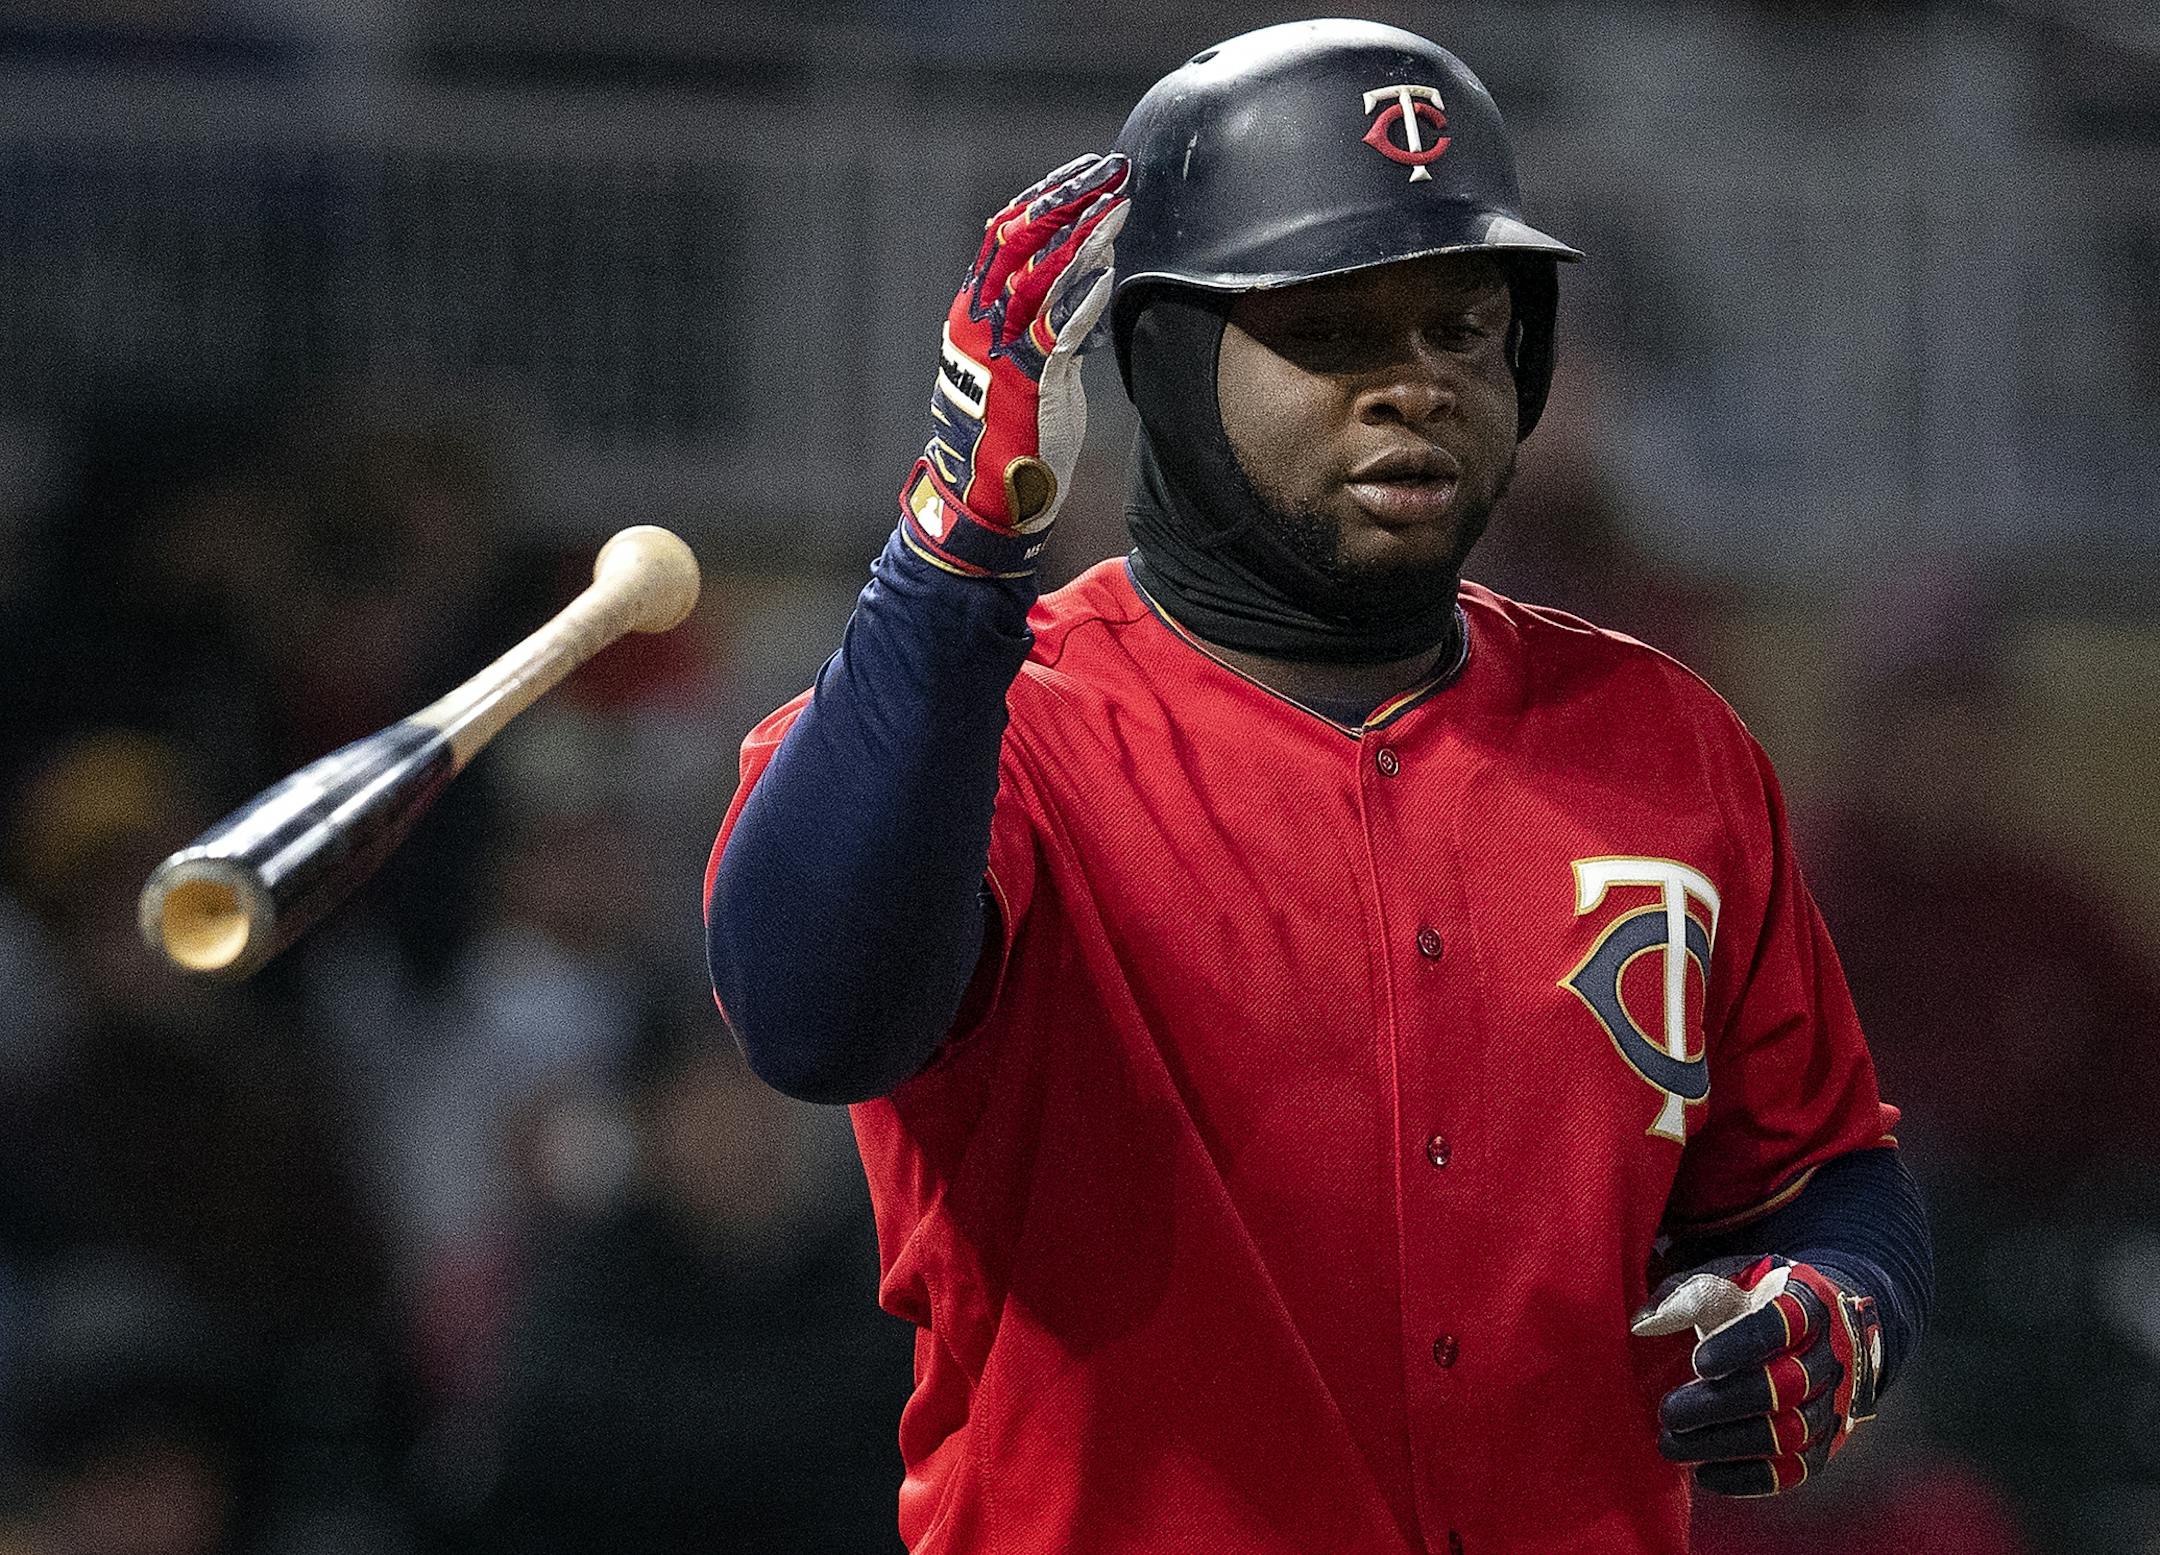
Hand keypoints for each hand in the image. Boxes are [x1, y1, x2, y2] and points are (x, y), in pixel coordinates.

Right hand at [897, 152, 1129, 578]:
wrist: (983, 494)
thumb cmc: (1009, 429)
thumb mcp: (1019, 361)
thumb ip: (1041, 320)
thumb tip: (1083, 279)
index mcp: (973, 308)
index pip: (1005, 232)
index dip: (1047, 195)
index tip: (1087, 169)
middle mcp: (979, 320)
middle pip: (1019, 239)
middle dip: (1068, 198)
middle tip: (1110, 170)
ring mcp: (998, 349)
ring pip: (1038, 276)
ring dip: (1082, 238)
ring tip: (1119, 208)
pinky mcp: (1024, 382)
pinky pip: (1056, 333)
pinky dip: (1081, 300)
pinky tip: (1108, 272)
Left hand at [1632, 1254, 1881, 1496]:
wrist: (1824, 1326)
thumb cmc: (1758, 1300)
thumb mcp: (1729, 1280)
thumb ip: (1688, 1294)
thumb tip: (1643, 1323)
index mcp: (1806, 1303)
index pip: (1782, 1324)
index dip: (1741, 1344)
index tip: (1698, 1362)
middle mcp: (1828, 1355)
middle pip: (1786, 1386)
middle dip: (1723, 1404)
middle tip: (1669, 1413)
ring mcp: (1831, 1401)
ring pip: (1791, 1433)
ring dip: (1728, 1444)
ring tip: (1674, 1444)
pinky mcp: (1825, 1441)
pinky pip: (1797, 1469)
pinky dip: (1751, 1478)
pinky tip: (1705, 1473)